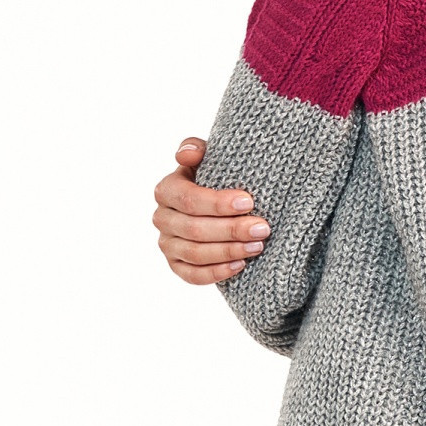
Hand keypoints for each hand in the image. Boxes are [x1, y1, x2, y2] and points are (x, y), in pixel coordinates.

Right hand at [153, 138, 270, 283]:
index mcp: (166, 190)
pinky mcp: (177, 266)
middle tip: (262, 228)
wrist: (221, 203)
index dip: (217, 203)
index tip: (249, 202)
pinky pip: (193, 276)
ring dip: (229, 251)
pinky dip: (217, 273)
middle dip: (231, 229)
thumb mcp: (209, 157)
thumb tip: (187, 155)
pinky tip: (240, 265)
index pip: (188, 199)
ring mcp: (168, 244)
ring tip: (258, 246)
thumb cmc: (217, 175)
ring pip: (195, 253)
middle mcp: (163, 218)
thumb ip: (196, 149)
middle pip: (194, 229)